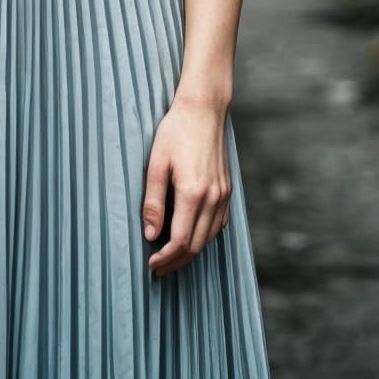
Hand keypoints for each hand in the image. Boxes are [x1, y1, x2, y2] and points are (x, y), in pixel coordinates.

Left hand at [141, 93, 231, 276]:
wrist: (203, 110)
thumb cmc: (176, 132)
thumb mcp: (156, 164)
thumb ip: (153, 201)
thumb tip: (150, 234)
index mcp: (193, 193)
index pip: (180, 240)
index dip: (165, 257)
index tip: (151, 263)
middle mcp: (213, 198)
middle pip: (196, 245)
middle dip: (176, 262)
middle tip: (158, 268)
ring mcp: (223, 195)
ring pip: (209, 238)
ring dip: (190, 252)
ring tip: (170, 257)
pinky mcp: (227, 190)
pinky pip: (218, 224)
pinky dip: (204, 237)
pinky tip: (191, 237)